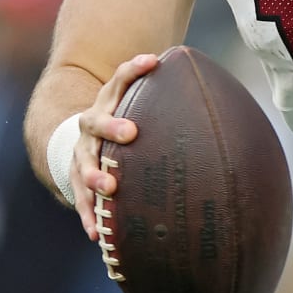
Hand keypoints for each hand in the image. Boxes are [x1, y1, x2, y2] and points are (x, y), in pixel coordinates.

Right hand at [71, 53, 159, 241]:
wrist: (79, 138)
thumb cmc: (125, 120)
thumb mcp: (138, 105)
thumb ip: (167, 100)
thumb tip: (218, 96)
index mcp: (110, 101)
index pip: (120, 78)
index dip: (134, 68)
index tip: (152, 60)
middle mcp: (91, 123)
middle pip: (97, 121)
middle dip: (112, 126)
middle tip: (131, 133)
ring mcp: (82, 150)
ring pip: (84, 162)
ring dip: (95, 175)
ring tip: (110, 188)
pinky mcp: (74, 176)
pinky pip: (79, 197)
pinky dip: (88, 214)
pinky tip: (97, 231)